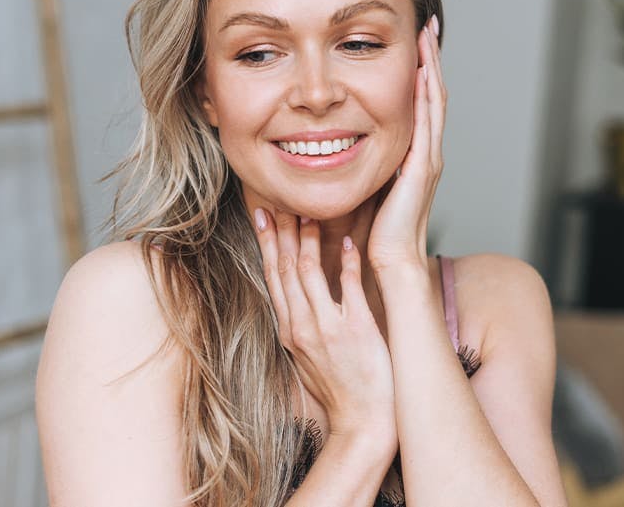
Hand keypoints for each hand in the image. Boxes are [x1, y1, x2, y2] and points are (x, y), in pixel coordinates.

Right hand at [253, 208, 395, 441]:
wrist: (361, 423)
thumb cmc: (339, 389)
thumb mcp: (308, 356)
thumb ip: (302, 323)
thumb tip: (298, 295)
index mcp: (289, 330)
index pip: (272, 277)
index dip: (266, 243)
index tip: (262, 214)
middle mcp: (301, 326)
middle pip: (284, 269)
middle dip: (280, 231)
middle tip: (278, 200)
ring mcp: (326, 328)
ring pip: (308, 273)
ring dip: (307, 240)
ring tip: (309, 212)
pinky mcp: (356, 331)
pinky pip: (347, 289)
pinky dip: (346, 264)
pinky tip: (349, 243)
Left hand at [368, 16, 445, 272]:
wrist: (391, 263)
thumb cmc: (376, 235)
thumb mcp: (367, 189)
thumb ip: (361, 166)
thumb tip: (332, 147)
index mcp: (413, 157)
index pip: (419, 106)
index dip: (418, 74)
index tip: (412, 44)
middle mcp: (427, 153)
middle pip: (432, 95)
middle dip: (429, 60)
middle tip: (426, 26)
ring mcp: (428, 159)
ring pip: (434, 102)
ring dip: (430, 67)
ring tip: (427, 36)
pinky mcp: (422, 167)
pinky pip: (427, 122)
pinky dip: (425, 94)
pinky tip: (421, 71)